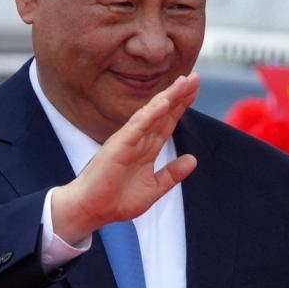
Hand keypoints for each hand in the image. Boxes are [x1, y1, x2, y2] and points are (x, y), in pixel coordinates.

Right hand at [50, 74, 199, 244]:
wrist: (92, 210)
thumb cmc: (118, 199)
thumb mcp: (154, 187)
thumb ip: (172, 173)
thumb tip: (192, 159)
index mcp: (146, 148)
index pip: (167, 122)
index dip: (181, 106)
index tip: (195, 90)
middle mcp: (138, 140)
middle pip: (163, 113)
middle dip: (179, 95)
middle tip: (196, 77)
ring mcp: (128, 141)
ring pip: (152, 114)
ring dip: (168, 97)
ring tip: (184, 82)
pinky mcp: (118, 146)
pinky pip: (137, 126)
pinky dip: (151, 114)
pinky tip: (164, 102)